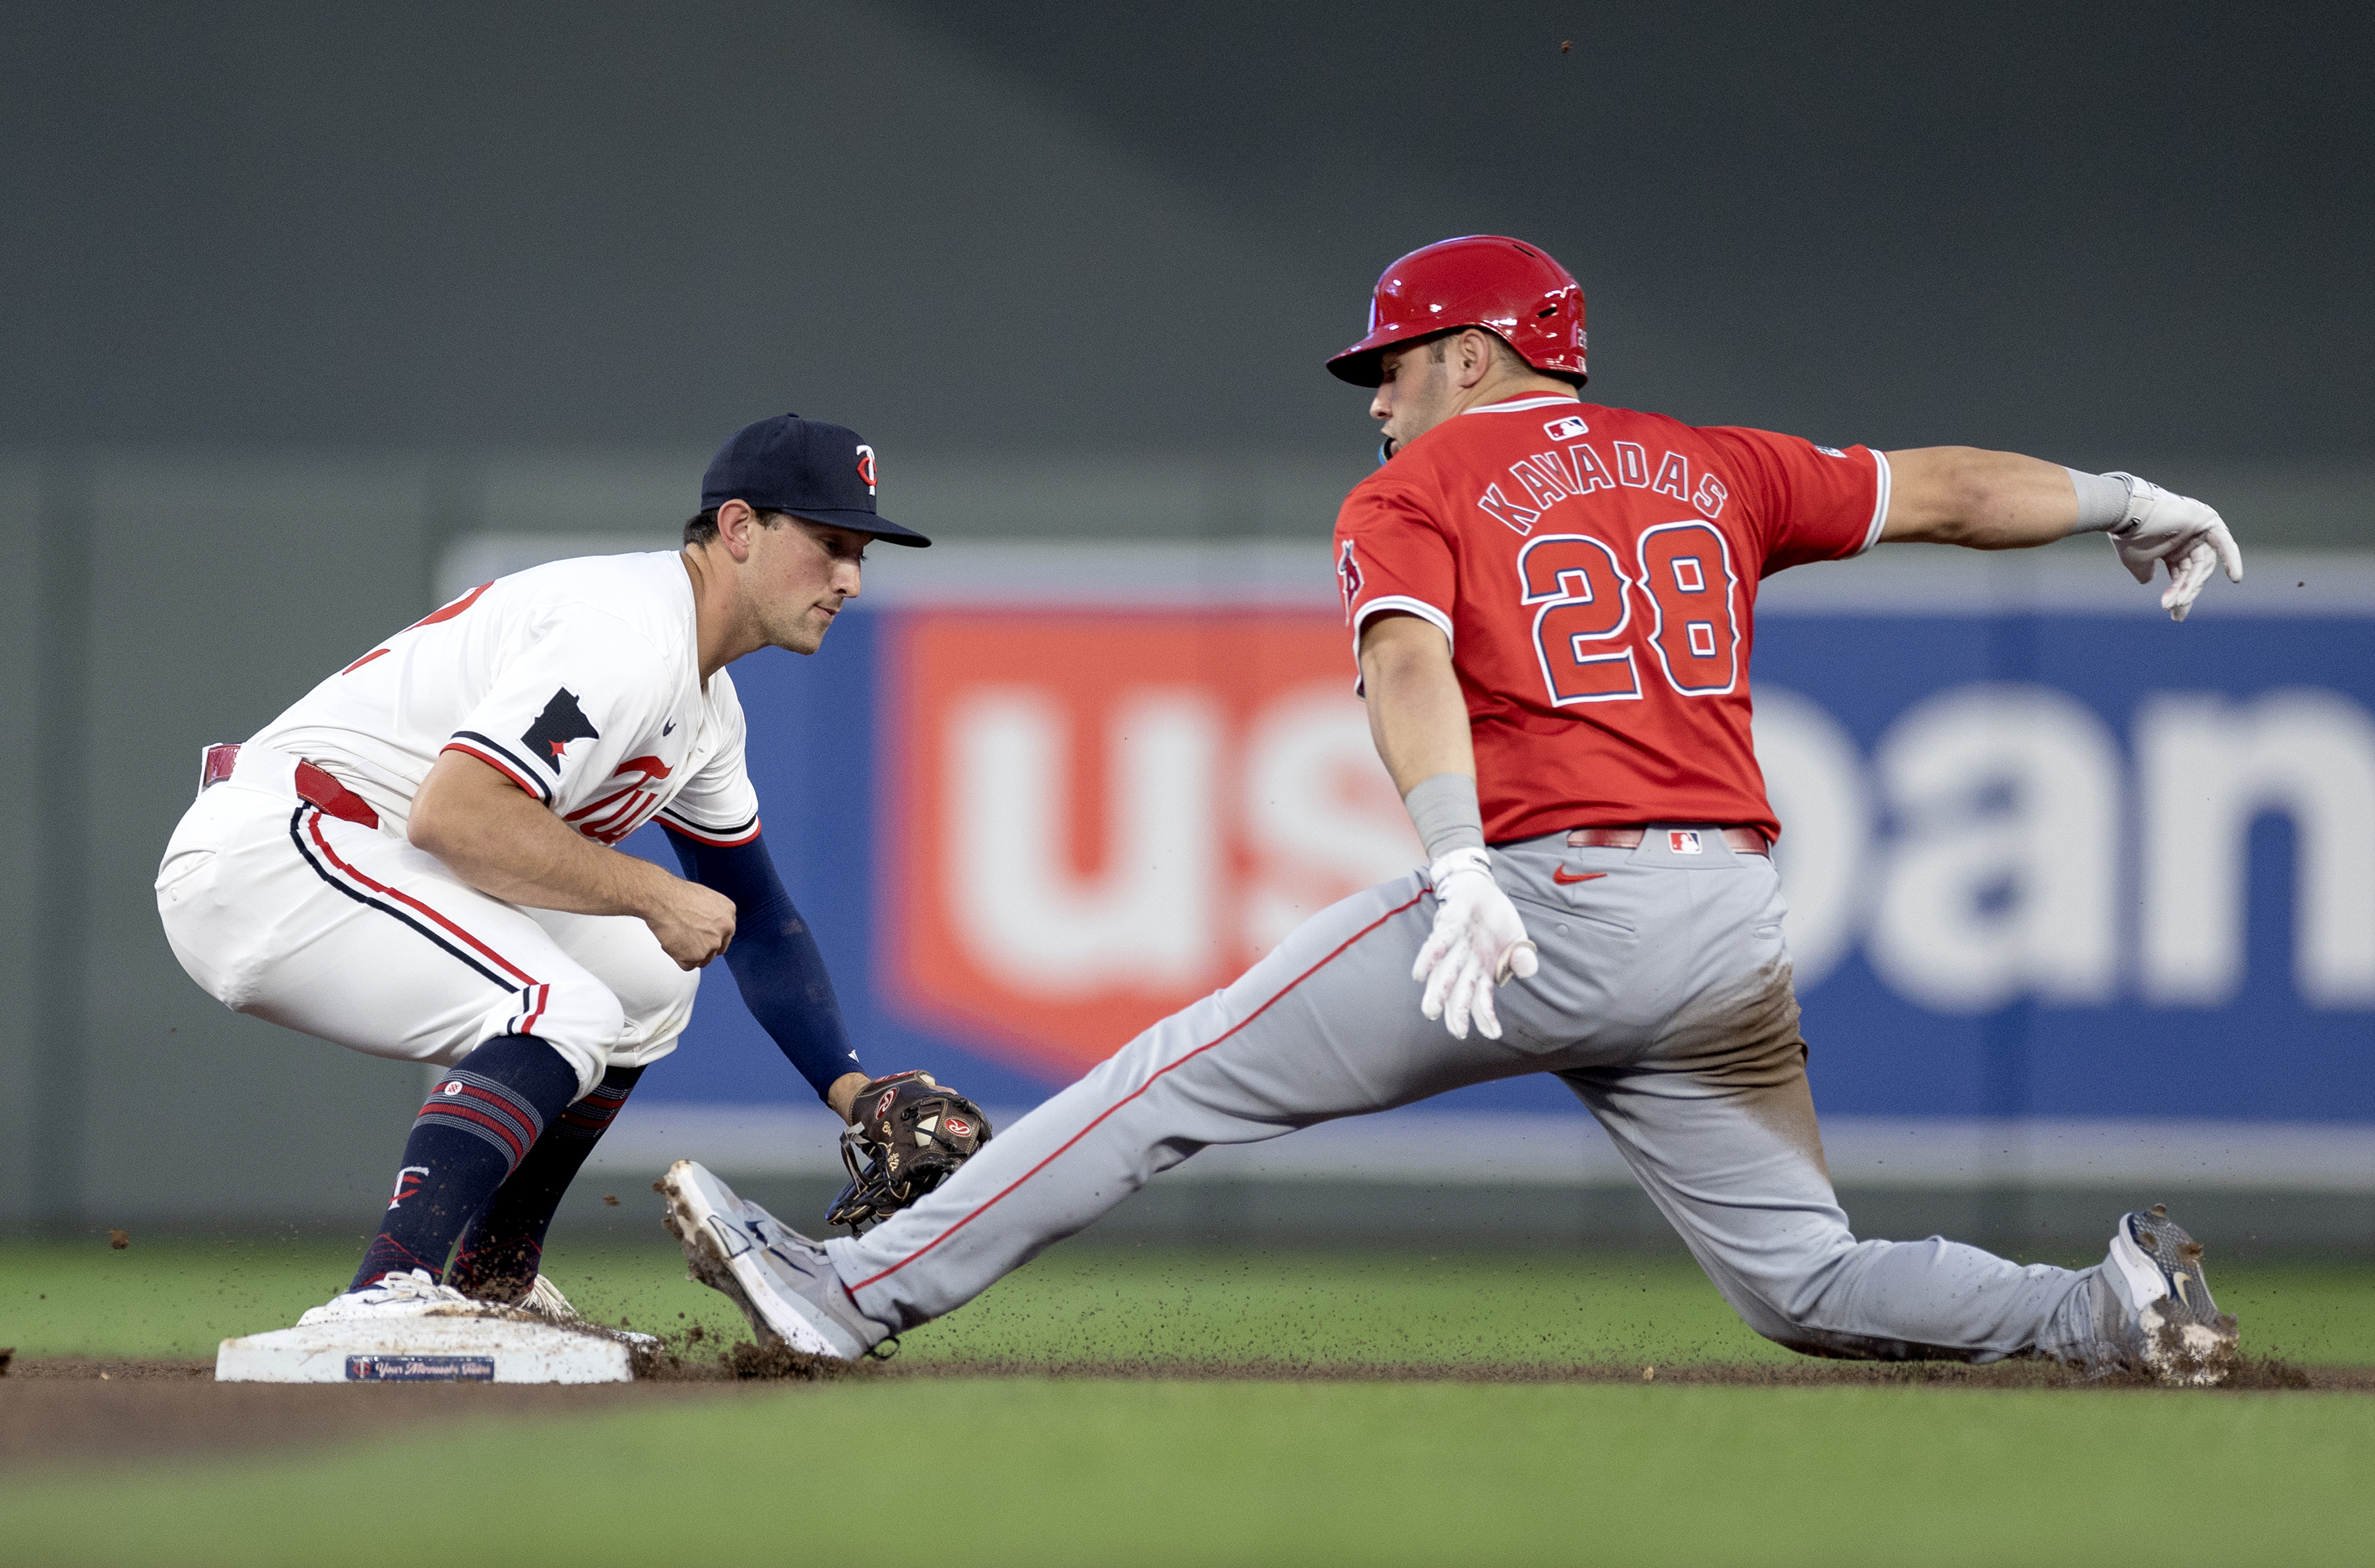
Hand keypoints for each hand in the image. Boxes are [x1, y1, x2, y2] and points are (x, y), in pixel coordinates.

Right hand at [642, 876, 736, 968]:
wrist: (661, 899)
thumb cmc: (675, 895)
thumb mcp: (704, 898)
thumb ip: (711, 915)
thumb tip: (706, 924)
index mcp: (728, 912)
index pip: (726, 934)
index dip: (712, 937)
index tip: (703, 937)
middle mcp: (725, 928)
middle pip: (717, 948)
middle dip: (703, 947)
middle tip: (688, 940)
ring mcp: (712, 944)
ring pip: (703, 959)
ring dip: (690, 953)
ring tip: (677, 937)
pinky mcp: (697, 956)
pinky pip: (688, 965)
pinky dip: (678, 958)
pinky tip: (672, 943)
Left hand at [1411, 848, 1538, 1040]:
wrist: (1482, 890)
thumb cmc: (1497, 922)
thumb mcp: (1518, 940)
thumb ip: (1522, 958)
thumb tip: (1528, 971)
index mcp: (1482, 970)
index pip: (1481, 998)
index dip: (1485, 1016)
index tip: (1493, 1034)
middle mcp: (1465, 963)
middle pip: (1459, 991)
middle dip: (1457, 1011)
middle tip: (1457, 1032)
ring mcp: (1455, 947)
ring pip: (1444, 973)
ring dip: (1438, 991)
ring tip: (1432, 1011)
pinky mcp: (1448, 926)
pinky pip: (1439, 943)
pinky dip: (1430, 957)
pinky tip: (1419, 975)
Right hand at [2105, 474, 2242, 621]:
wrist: (2127, 513)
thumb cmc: (2129, 536)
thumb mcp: (2136, 562)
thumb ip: (2144, 572)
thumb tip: (2147, 582)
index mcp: (2171, 548)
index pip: (2181, 574)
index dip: (2179, 594)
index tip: (2174, 614)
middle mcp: (2187, 539)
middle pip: (2194, 571)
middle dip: (2186, 591)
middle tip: (2176, 610)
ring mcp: (2198, 529)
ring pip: (2203, 563)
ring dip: (2194, 583)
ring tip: (2182, 600)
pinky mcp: (2207, 521)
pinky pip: (2224, 543)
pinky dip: (2231, 559)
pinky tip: (2235, 578)